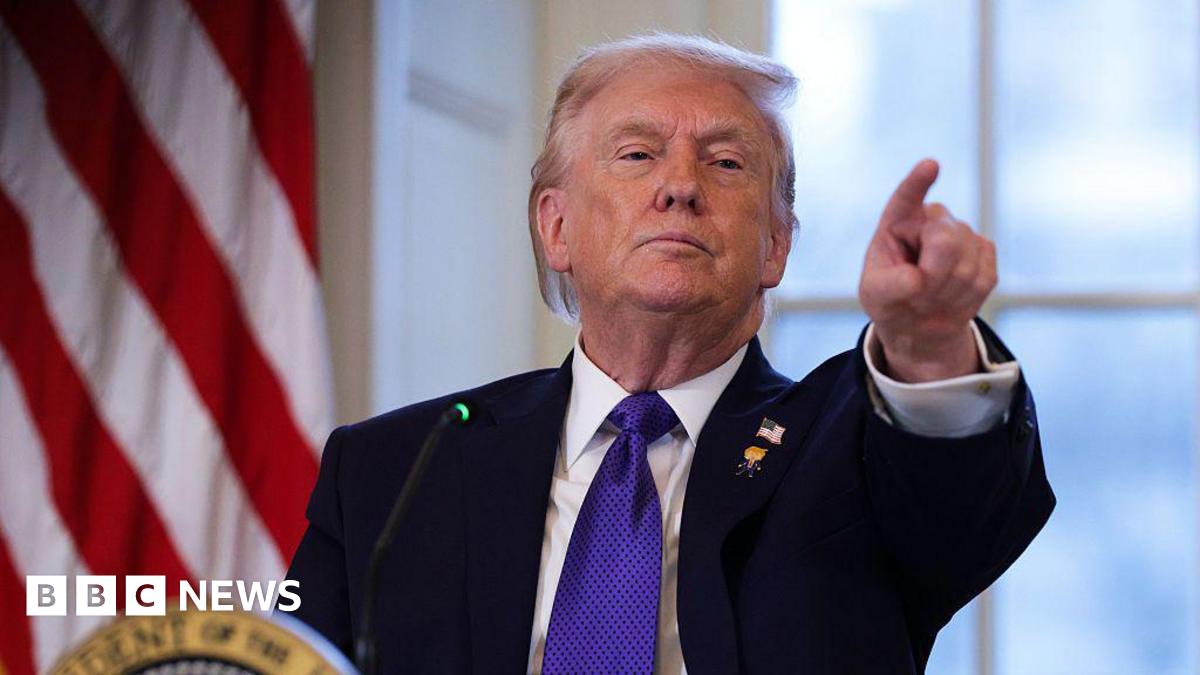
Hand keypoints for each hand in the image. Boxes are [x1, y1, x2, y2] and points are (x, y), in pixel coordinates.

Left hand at [859, 159, 995, 382]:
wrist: (919, 319)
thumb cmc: (890, 298)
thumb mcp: (875, 295)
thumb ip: (890, 285)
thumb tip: (918, 280)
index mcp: (898, 221)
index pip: (906, 198)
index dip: (918, 182)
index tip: (930, 166)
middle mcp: (932, 218)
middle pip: (946, 241)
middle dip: (933, 275)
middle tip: (916, 295)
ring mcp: (962, 232)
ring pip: (966, 265)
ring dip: (946, 292)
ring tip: (930, 298)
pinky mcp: (985, 251)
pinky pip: (983, 276)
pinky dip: (966, 297)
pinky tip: (951, 296)